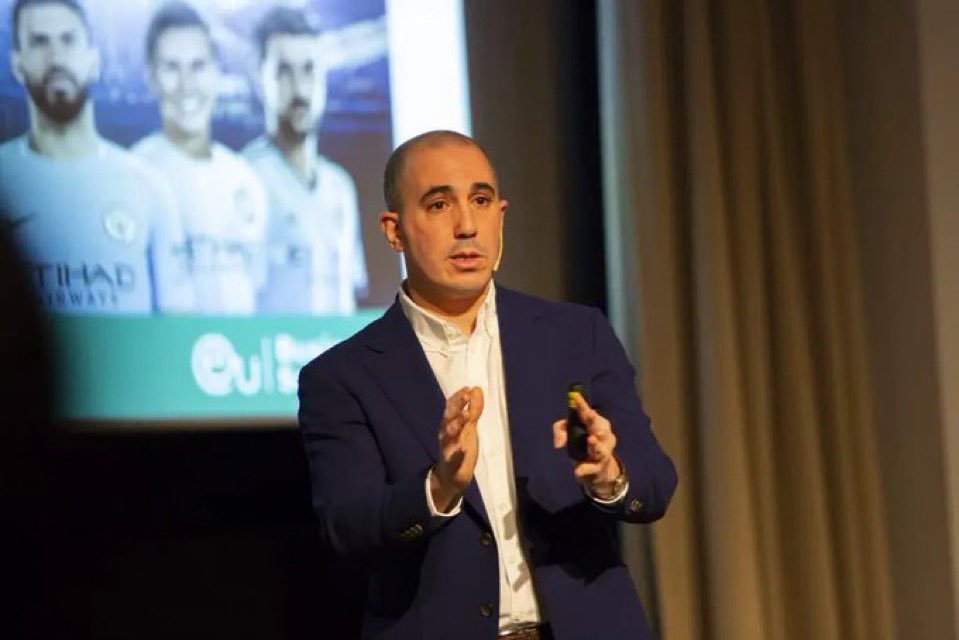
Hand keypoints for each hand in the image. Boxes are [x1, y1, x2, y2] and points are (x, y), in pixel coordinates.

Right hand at [430, 386, 483, 511]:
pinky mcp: (452, 463)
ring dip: (456, 424)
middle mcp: (446, 433)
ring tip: (466, 416)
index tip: (467, 388)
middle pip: (449, 416)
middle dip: (457, 405)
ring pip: (449, 434)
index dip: (458, 397)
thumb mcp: (469, 426)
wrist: (451, 476)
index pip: (451, 406)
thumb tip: (477, 388)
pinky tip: (462, 449)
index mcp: (449, 423)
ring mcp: (448, 447)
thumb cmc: (460, 446)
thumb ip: (473, 409)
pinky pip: (454, 457)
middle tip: (466, 395)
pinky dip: (457, 453)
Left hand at [552, 393, 621, 497]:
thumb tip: (558, 444)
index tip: (576, 397)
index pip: (588, 413)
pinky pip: (594, 468)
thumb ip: (560, 431)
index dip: (582, 406)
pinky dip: (586, 469)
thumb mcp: (568, 434)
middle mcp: (603, 436)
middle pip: (601, 427)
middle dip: (595, 421)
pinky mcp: (599, 468)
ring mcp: (603, 452)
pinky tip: (578, 471)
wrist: (595, 470)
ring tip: (591, 440)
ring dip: (596, 444)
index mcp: (596, 424)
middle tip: (590, 415)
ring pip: (602, 449)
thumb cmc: (582, 444)